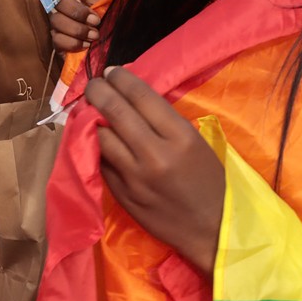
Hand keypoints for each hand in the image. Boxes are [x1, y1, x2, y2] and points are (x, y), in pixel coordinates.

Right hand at [50, 0, 112, 52]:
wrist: (118, 48)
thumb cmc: (114, 23)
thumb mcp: (109, 4)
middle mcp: (65, 9)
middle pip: (57, 3)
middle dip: (77, 12)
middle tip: (96, 21)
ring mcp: (60, 26)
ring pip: (56, 21)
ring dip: (77, 29)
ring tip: (94, 36)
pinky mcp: (59, 44)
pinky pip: (56, 39)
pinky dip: (72, 42)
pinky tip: (86, 46)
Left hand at [86, 67, 224, 275]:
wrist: (210, 228)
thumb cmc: (209, 181)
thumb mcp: (196, 142)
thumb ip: (165, 121)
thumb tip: (133, 97)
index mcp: (180, 136)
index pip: (141, 96)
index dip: (122, 78)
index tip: (112, 71)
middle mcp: (154, 153)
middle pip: (115, 111)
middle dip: (99, 91)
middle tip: (94, 84)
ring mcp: (134, 176)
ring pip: (100, 137)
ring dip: (92, 119)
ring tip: (91, 110)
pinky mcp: (121, 194)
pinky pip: (100, 162)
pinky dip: (96, 147)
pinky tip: (96, 138)